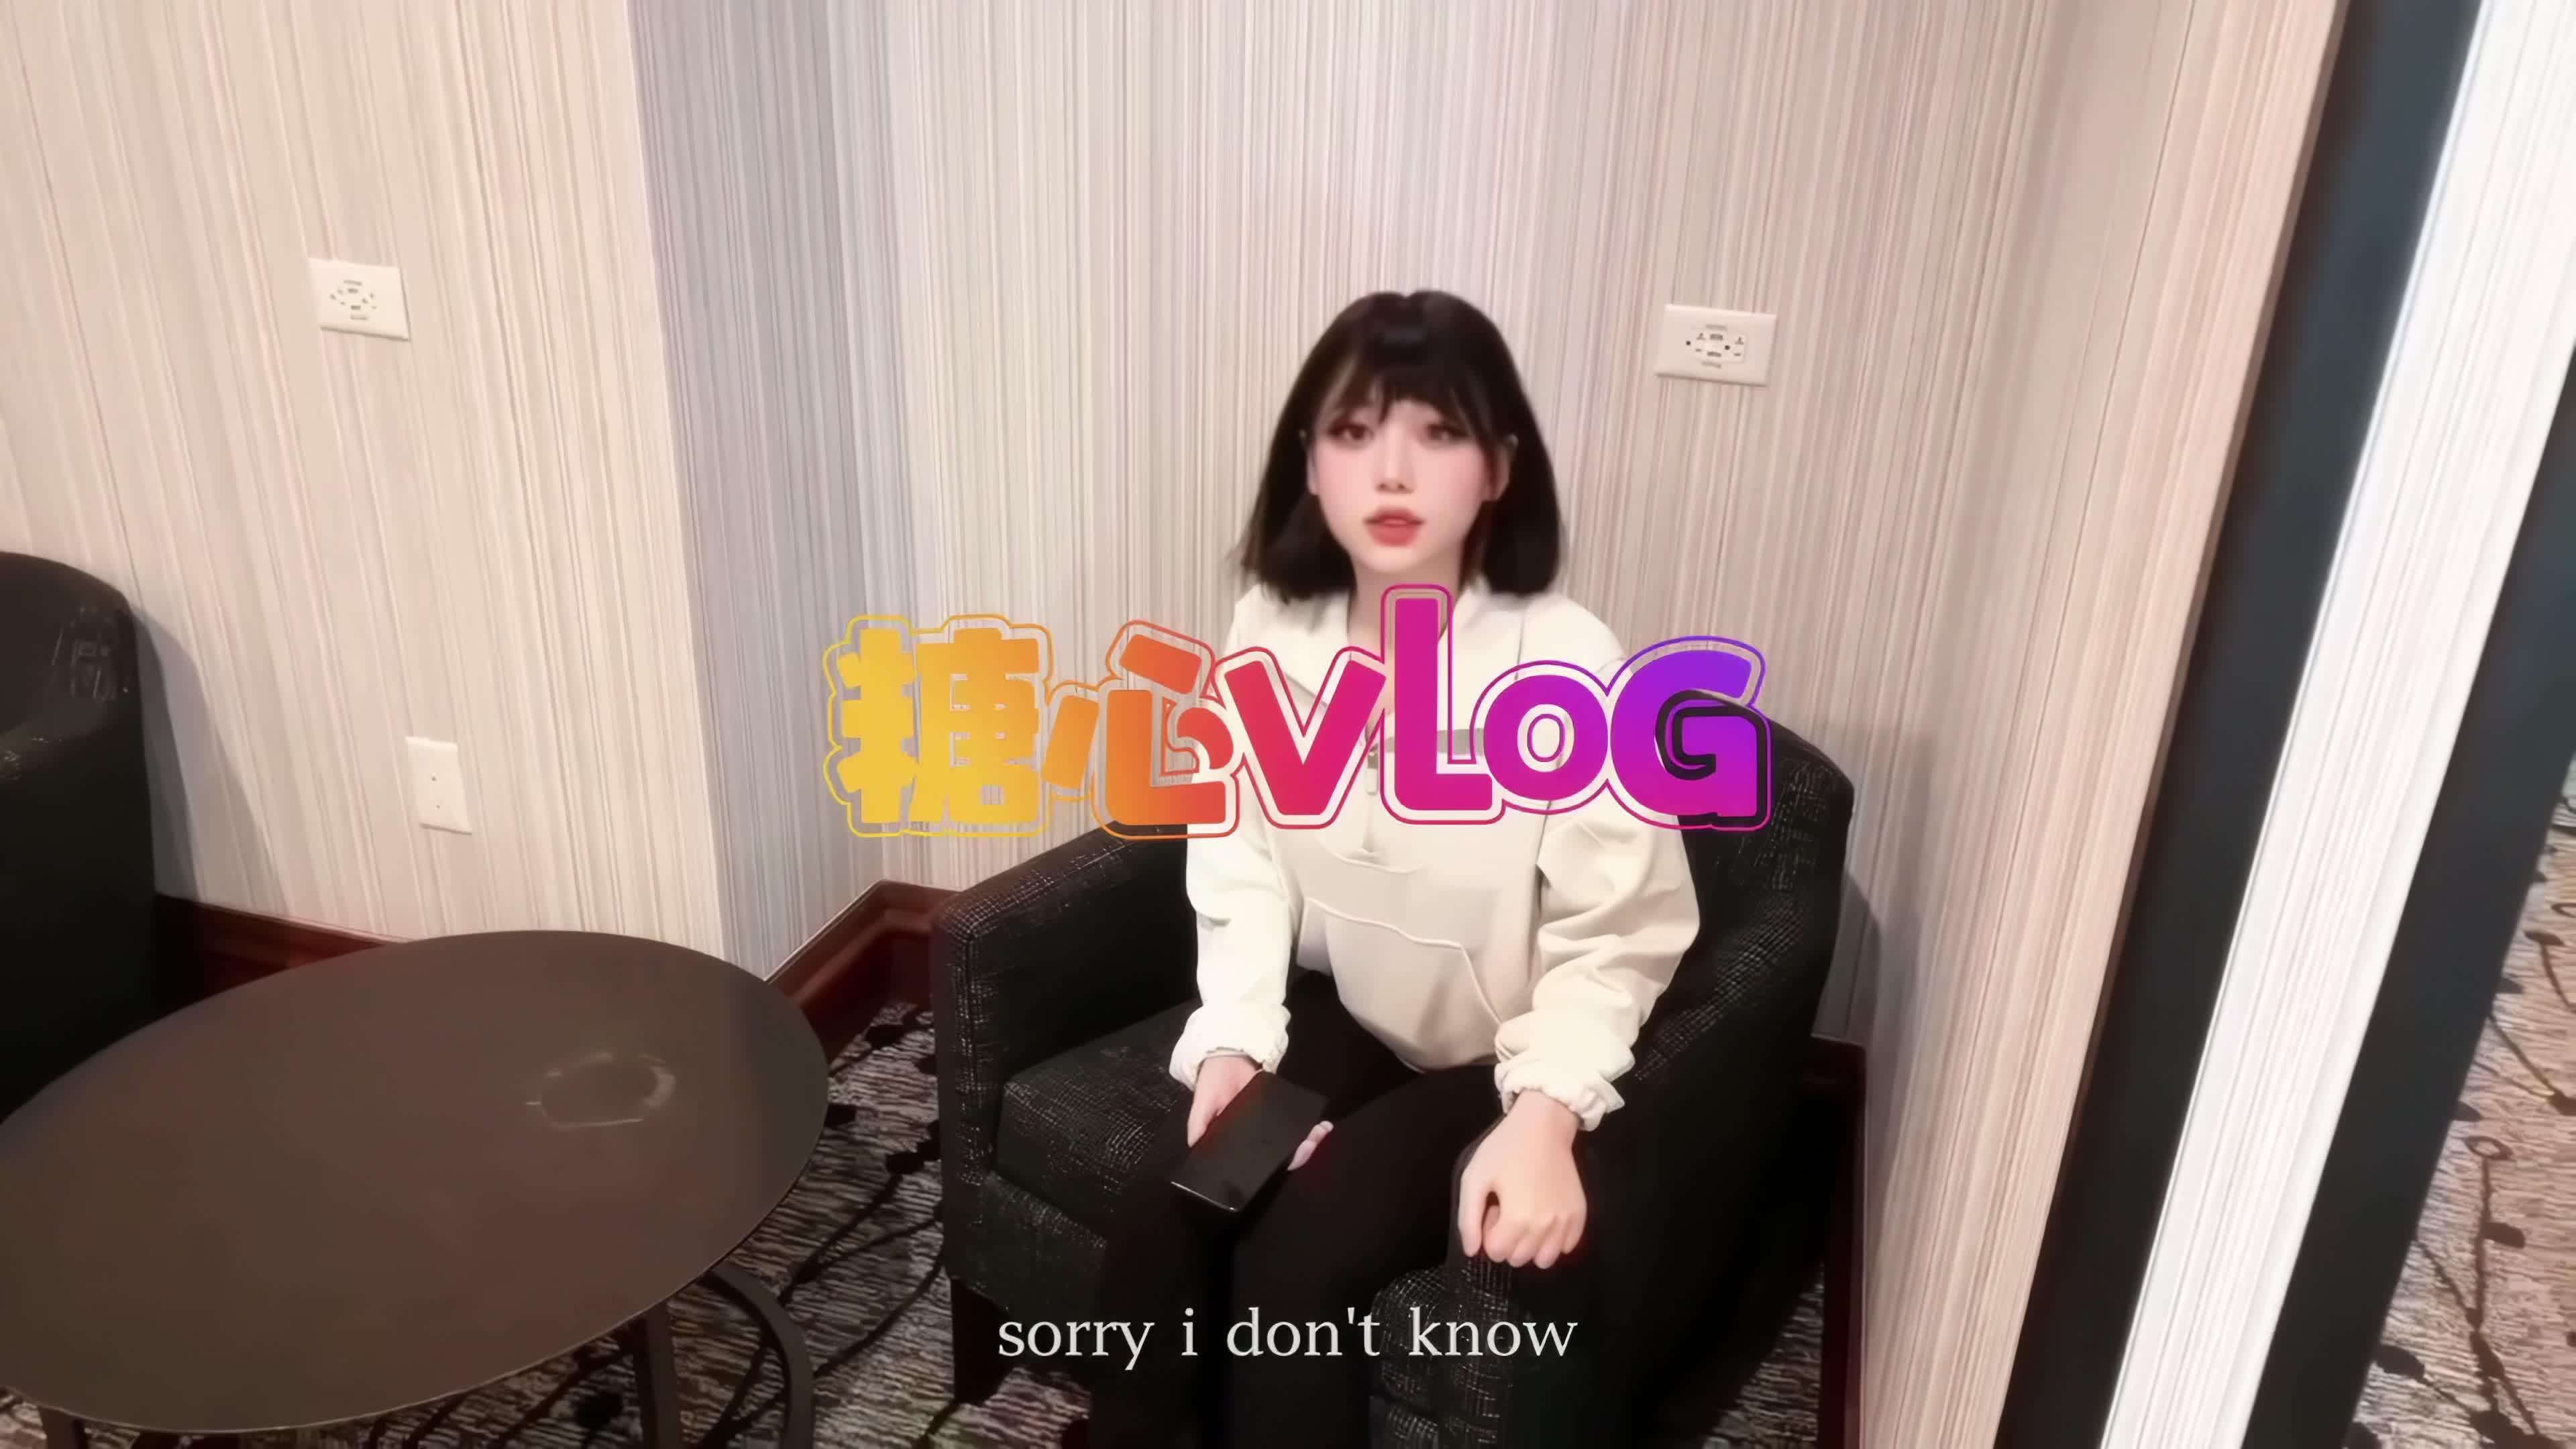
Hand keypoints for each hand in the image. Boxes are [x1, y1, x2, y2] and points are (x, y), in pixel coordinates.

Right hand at [1186, 1054, 1332, 1168]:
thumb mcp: (1201, 1104)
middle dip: (1300, 1152)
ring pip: (1294, 1141)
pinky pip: (1298, 1122)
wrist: (1226, 1057)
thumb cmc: (1212, 1084)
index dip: (1276, 1165)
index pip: (1260, 1163)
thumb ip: (1198, 1124)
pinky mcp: (1281, 1109)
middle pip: (1282, 1155)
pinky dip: (1312, 1126)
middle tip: (1310, 1143)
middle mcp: (1259, 1139)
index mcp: (1241, 1144)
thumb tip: (1195, 1145)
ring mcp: (1272, 1125)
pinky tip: (1323, 1125)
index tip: (1291, 1160)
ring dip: (1310, 1140)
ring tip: (1320, 1132)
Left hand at [1457, 1094, 1585, 1267]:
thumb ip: (1468, 1220)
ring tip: (1527, 1214)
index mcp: (1517, 1220)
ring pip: (1544, 1259)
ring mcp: (1566, 1223)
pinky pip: (1567, 1247)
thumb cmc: (1504, 1149)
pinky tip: (1546, 1217)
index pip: (1496, 1253)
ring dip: (1531, 1245)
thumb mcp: (1474, 1179)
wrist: (1544, 1126)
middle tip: (1508, 1207)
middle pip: (1519, 1258)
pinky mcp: (1580, 1215)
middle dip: (1508, 1239)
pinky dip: (1554, 1240)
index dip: (1489, 1232)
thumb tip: (1472, 1251)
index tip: (1493, 1209)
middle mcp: (1545, 1228)